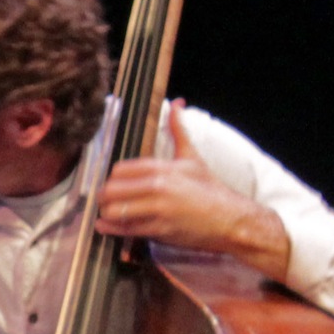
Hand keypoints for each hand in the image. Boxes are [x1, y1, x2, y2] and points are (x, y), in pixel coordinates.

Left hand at [96, 100, 289, 276]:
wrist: (230, 218)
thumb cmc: (209, 188)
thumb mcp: (192, 157)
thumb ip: (178, 130)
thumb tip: (177, 104)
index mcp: (162, 168)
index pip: (120, 170)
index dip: (113, 177)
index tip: (114, 183)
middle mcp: (158, 187)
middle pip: (111, 189)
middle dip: (105, 195)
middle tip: (105, 200)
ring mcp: (158, 209)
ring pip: (115, 210)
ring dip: (107, 212)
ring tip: (108, 213)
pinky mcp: (159, 230)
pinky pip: (125, 229)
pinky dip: (110, 228)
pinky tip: (104, 226)